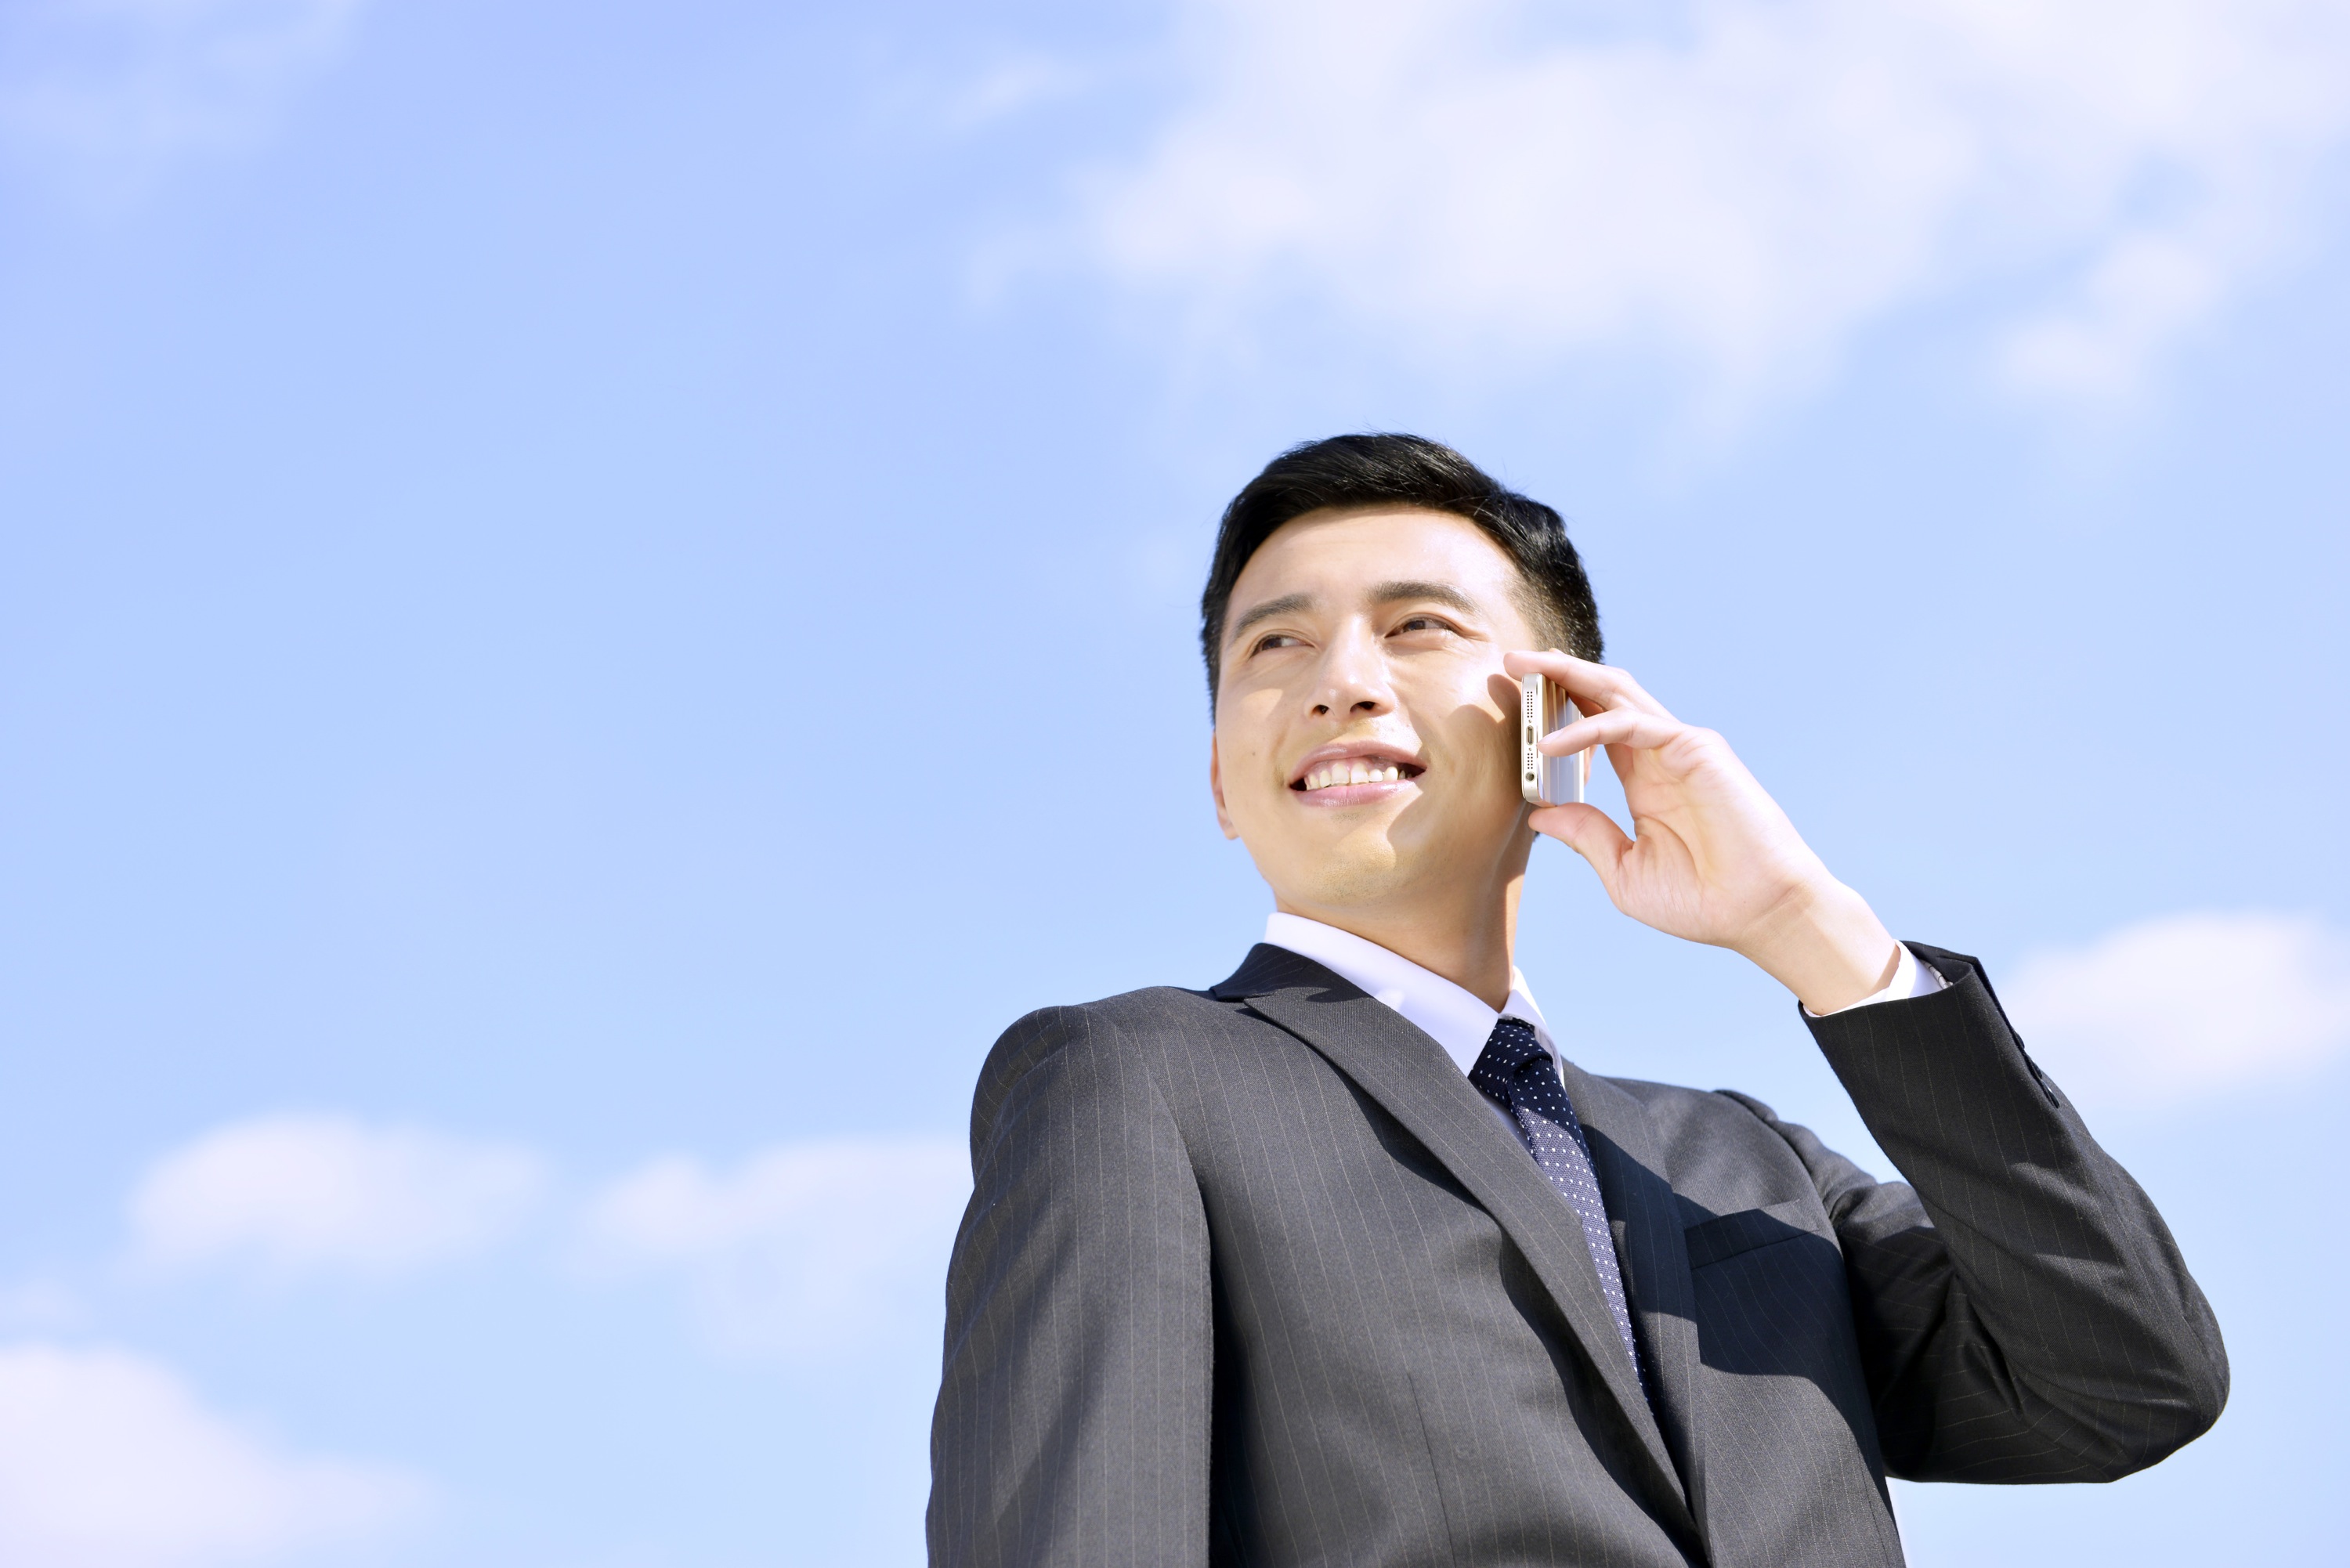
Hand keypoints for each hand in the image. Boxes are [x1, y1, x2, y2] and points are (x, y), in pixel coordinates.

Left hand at [1503, 650, 1900, 1013]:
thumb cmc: (1702, 901)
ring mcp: (1679, 747)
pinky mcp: (1695, 749)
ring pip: (1616, 692)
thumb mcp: (1624, 871)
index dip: (1554, 710)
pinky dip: (1588, 726)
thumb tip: (1539, 814)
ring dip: (1566, 675)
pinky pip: (1630, 723)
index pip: (1593, 728)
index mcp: (1644, 780)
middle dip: (1555, 674)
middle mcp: (1659, 755)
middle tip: (1509, 661)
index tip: (1512, 705)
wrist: (1759, 914)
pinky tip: (1550, 743)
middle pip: (1602, 695)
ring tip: (1521, 669)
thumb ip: (1586, 835)